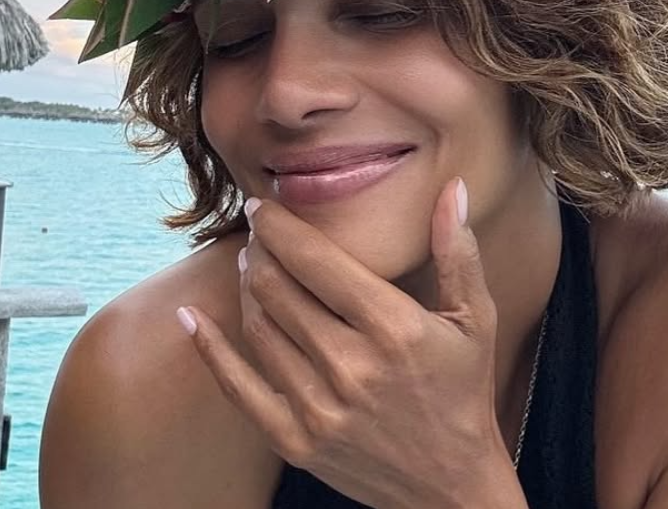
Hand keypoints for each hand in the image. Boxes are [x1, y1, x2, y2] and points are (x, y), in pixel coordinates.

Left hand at [178, 178, 520, 508]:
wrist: (451, 486)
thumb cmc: (464, 393)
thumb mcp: (476, 320)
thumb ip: (458, 252)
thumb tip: (454, 188)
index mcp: (394, 328)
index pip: (316, 260)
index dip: (280, 226)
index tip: (264, 206)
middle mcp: (351, 365)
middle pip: (278, 288)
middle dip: (261, 250)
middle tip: (258, 233)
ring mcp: (319, 407)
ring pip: (258, 327)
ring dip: (246, 287)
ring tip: (250, 266)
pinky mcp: (296, 441)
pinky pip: (238, 386)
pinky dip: (209, 348)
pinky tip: (190, 317)